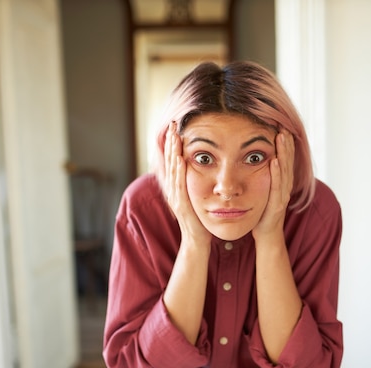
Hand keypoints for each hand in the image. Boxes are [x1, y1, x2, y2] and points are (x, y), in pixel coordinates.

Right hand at [164, 122, 211, 245]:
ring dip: (173, 152)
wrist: (197, 240)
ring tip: (175, 136)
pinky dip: (179, 172)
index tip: (176, 127)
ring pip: (173, 170)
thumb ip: (196, 182)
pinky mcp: (181, 205)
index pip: (174, 160)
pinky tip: (181, 160)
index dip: (174, 143)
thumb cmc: (200, 218)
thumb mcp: (197, 195)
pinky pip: (180, 186)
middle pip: (170, 161)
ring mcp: (176, 197)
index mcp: (177, 186)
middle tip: (174, 124)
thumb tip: (199, 168)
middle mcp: (174, 189)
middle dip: (172, 142)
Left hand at [252, 129, 294, 238]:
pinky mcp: (277, 204)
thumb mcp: (263, 189)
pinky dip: (276, 173)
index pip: (284, 158)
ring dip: (283, 153)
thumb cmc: (262, 211)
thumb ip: (264, 175)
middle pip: (287, 160)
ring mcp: (282, 195)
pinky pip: (277, 186)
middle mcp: (285, 186)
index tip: (281, 125)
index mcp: (281, 181)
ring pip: (284, 170)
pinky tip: (274, 161)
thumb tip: (258, 157)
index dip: (284, 143)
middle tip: (283, 125)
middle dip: (286, 142)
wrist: (266, 234)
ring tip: (281, 137)